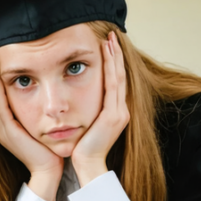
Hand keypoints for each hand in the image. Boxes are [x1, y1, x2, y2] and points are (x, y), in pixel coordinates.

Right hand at [0, 66, 62, 200]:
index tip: (1, 69)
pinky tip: (0, 77)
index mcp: (10, 130)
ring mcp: (3, 131)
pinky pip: (0, 106)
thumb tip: (49, 106)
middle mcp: (3, 130)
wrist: (49, 172)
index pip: (1, 103)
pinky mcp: (8, 132)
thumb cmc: (50, 154)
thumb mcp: (43, 132)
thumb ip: (40, 119)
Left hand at [72, 32, 128, 185]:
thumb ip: (88, 112)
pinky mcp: (113, 115)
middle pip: (120, 76)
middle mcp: (121, 110)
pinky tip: (107, 54)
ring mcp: (119, 112)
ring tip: (110, 39)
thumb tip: (80, 101)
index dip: (114, 63)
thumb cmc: (82, 149)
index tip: (109, 46)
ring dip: (114, 57)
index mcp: (115, 113)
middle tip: (112, 35)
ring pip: (118, 77)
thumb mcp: (87, 126)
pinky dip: (110, 67)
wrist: (87, 165)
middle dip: (116, 55)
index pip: (115, 82)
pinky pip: (112, 85)